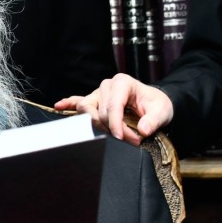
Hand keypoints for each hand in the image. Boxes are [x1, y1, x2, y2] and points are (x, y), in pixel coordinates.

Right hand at [56, 74, 174, 147]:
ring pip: (87, 109)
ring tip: (110, 133)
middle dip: (112, 128)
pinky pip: (78, 101)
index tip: (124, 138)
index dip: (116, 124)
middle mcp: (108, 85)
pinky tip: (59, 106)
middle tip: (131, 140)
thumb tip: (143, 129)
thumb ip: (153, 120)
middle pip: (100, 110)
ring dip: (96, 124)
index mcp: (123, 83)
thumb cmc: (157, 104)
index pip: (113, 105)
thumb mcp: (162, 111)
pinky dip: (68, 103)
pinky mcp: (95, 100)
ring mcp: (99, 93)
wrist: (156, 103)